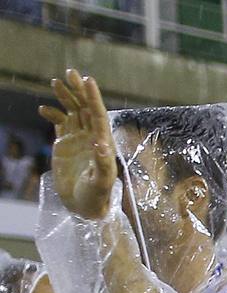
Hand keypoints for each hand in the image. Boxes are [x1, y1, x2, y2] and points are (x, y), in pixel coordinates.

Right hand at [39, 69, 117, 220]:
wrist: (83, 206)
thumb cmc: (96, 195)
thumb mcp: (101, 181)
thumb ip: (103, 162)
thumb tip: (100, 142)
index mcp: (103, 142)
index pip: (98, 114)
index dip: (93, 97)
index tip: (87, 80)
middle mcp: (92, 137)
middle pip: (85, 108)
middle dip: (79, 90)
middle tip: (70, 72)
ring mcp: (78, 139)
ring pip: (72, 112)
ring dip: (66, 97)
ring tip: (56, 82)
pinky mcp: (65, 144)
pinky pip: (59, 123)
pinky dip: (52, 114)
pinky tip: (44, 110)